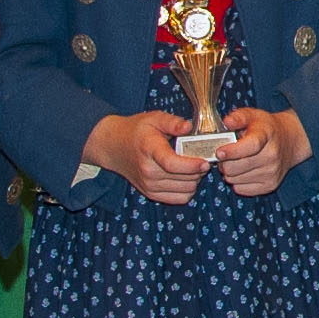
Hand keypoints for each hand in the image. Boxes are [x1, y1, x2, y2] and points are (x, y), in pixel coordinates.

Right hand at [86, 110, 207, 203]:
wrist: (113, 147)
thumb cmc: (136, 131)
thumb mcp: (154, 119)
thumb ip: (172, 122)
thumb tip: (188, 127)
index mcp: (150, 150)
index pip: (172, 164)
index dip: (192, 165)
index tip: (205, 161)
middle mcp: (148, 171)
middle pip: (184, 179)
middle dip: (199, 170)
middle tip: (202, 158)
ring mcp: (149, 185)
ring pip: (186, 190)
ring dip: (195, 179)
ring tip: (193, 167)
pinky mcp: (151, 194)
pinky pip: (180, 199)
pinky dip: (188, 190)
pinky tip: (186, 177)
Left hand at [202, 106, 306, 197]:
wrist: (290, 141)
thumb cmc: (266, 128)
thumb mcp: (252, 116)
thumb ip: (238, 117)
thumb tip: (228, 122)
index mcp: (266, 135)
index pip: (250, 146)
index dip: (232, 151)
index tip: (219, 152)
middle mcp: (272, 155)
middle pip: (235, 167)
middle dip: (224, 162)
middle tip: (224, 156)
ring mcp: (272, 172)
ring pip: (234, 180)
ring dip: (229, 172)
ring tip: (235, 162)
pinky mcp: (270, 185)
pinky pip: (241, 189)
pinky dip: (237, 182)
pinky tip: (242, 171)